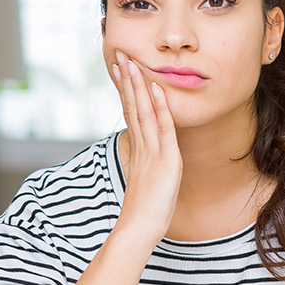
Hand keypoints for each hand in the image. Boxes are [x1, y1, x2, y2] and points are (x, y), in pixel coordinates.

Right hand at [108, 50, 181, 243]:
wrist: (138, 230)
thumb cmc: (143, 214)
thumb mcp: (144, 184)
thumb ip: (144, 167)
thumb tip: (144, 159)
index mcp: (138, 150)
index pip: (130, 112)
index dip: (125, 90)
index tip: (119, 69)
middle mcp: (142, 147)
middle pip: (132, 106)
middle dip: (126, 79)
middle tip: (119, 54)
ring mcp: (152, 152)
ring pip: (144, 112)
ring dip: (138, 85)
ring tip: (131, 62)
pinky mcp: (166, 161)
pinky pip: (163, 129)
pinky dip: (160, 108)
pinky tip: (156, 89)